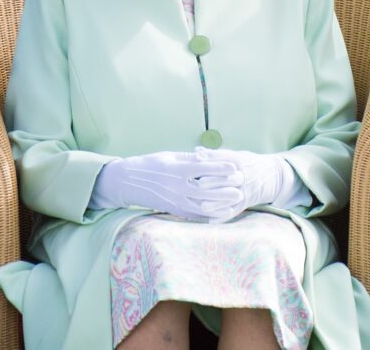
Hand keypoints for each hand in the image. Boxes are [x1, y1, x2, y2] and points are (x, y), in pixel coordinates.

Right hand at [89, 150, 241, 219]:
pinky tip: (222, 211)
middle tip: (241, 184)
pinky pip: (194, 214)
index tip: (234, 166)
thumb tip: (212, 156)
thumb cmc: (151, 164)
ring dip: (221, 203)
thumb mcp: (170, 156)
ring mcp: (174, 201)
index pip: (201, 169)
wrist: (128, 182)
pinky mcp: (174, 210)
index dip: (219, 168)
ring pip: (202, 204)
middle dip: (225, 188)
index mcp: (175, 170)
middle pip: (205, 189)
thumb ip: (191, 158)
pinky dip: (209, 214)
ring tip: (236, 199)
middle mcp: (175, 187)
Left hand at [194, 147, 291, 222]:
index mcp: (241, 161)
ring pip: (232, 197)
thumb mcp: (236, 155)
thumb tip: (196, 152)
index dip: (213, 159)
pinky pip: (235, 211)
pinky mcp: (245, 203)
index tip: (198, 160)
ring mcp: (246, 191)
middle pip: (231, 178)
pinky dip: (224, 216)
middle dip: (215, 181)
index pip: (227, 158)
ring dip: (218, 203)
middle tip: (200, 184)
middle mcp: (245, 176)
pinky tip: (211, 221)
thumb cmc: (246, 164)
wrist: (272, 176)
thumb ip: (216, 155)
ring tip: (203, 206)